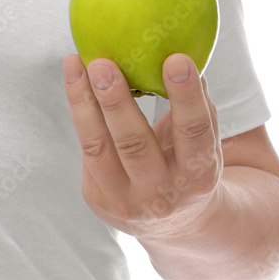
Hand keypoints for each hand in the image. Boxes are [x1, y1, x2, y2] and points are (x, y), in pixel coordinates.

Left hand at [62, 52, 223, 238]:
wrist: (173, 226)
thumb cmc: (189, 166)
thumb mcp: (204, 146)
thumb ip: (196, 109)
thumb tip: (181, 53)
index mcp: (198, 177)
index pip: (193, 133)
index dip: (185, 97)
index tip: (176, 58)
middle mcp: (160, 195)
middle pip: (134, 145)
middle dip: (116, 102)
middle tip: (102, 63)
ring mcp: (123, 201)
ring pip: (97, 148)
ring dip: (83, 103)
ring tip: (76, 64)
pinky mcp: (96, 198)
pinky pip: (87, 149)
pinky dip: (81, 112)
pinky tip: (74, 79)